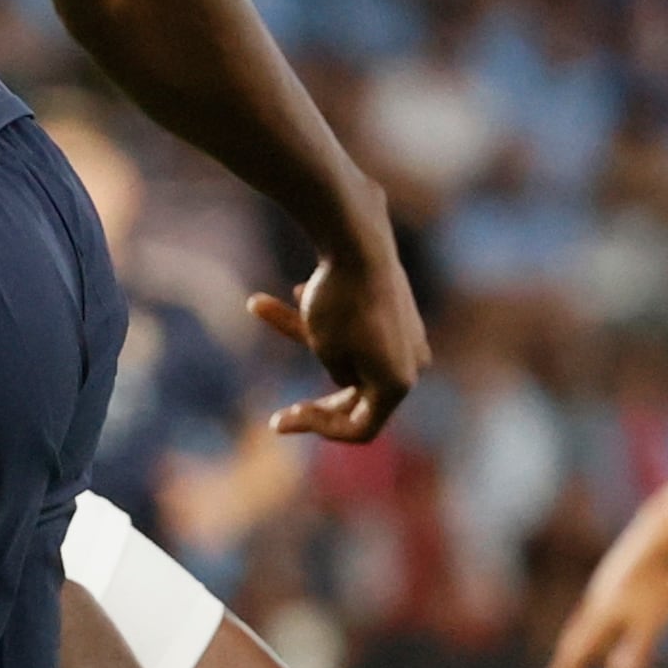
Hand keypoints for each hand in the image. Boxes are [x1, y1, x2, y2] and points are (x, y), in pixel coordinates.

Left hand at [251, 236, 425, 441]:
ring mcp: (404, 336)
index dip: (320, 429)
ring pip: (346, 352)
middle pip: (355, 399)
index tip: (283, 419)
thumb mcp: (326, 349)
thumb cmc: (339, 302)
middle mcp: (410, 362)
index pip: (361, 429)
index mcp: (398, 383)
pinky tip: (290, 288)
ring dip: (300, 332)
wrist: (359, 238)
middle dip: (315, 403)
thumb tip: (346, 379)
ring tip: (257, 303)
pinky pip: (354, 327)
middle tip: (278, 417)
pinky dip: (321, 315)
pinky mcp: (393, 310)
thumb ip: (338, 373)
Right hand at [540, 533, 667, 667]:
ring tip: (583, 657)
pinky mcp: (617, 581)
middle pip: (576, 641)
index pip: (576, 657)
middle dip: (569, 664)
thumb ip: (635, 651)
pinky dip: (598, 627)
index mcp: (600, 620)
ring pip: (587, 624)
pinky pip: (600, 611)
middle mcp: (596, 607)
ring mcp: (605, 592)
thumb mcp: (651, 624)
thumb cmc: (657, 586)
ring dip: (583, 644)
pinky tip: (610, 622)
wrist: (661, 542)